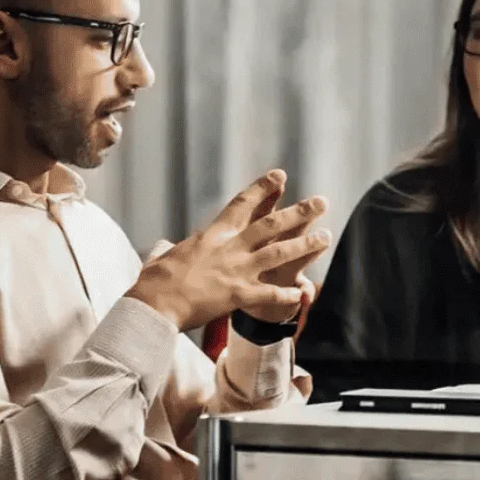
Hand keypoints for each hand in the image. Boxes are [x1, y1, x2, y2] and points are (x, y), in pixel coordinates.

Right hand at [125, 171, 330, 331]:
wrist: (153, 305)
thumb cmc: (153, 282)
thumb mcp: (163, 258)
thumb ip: (171, 250)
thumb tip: (166, 248)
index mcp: (211, 235)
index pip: (242, 205)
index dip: (263, 188)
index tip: (280, 175)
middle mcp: (228, 248)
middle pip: (270, 224)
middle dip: (299, 212)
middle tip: (322, 202)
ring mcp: (235, 271)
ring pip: (278, 253)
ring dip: (304, 246)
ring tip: (326, 238)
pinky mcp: (238, 296)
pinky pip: (270, 294)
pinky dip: (288, 294)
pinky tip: (304, 292)